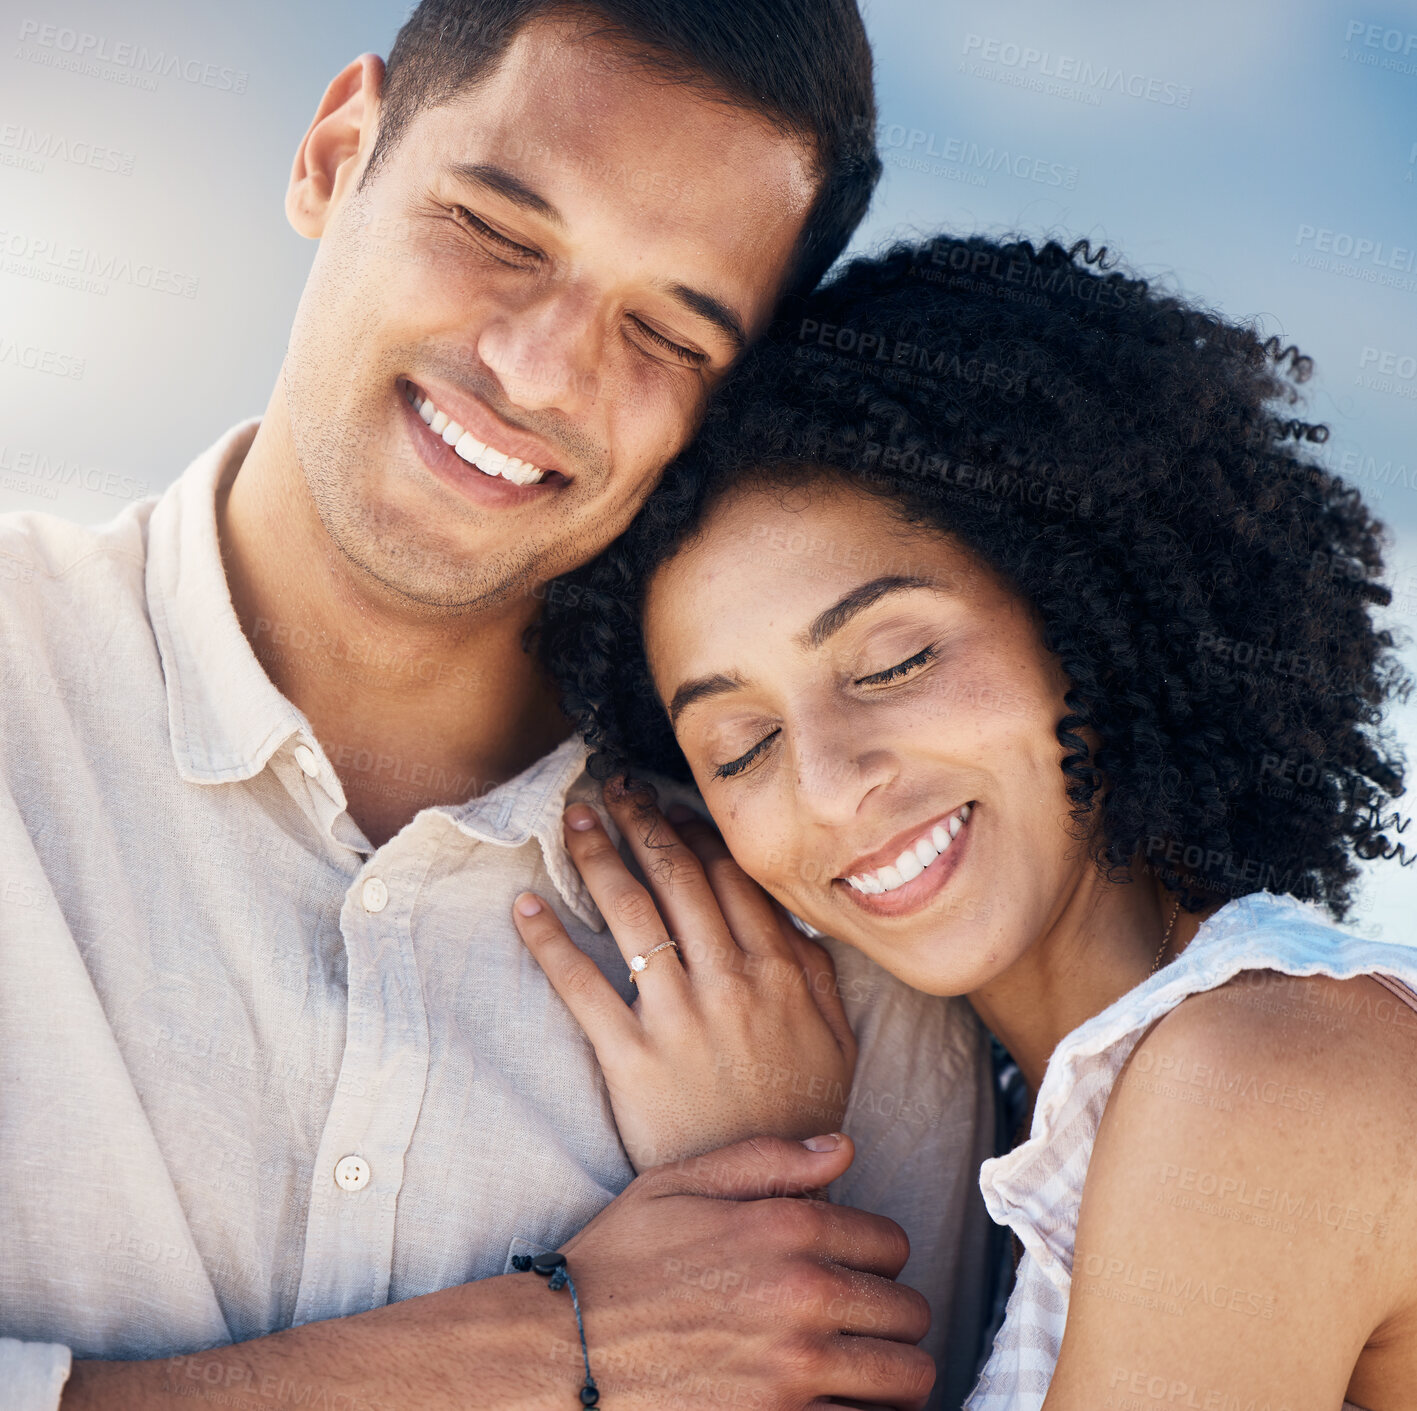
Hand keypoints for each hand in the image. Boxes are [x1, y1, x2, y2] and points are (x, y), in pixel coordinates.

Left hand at [512, 783, 856, 1170]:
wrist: (769, 1197)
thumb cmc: (799, 1113)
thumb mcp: (836, 1038)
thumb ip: (817, 971)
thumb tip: (793, 916)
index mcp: (780, 968)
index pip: (728, 876)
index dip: (693, 833)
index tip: (669, 808)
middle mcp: (729, 979)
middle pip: (676, 877)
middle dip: (640, 822)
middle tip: (612, 788)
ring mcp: (678, 1016)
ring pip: (631, 913)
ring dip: (596, 857)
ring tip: (573, 820)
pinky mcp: (631, 1057)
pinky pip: (582, 986)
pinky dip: (550, 942)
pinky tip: (526, 907)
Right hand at [560, 1133, 935, 1409]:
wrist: (561, 1352)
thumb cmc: (617, 1263)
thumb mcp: (680, 1183)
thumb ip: (768, 1159)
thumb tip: (842, 1148)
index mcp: (787, 1228)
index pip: (892, 1245)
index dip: (875, 1256)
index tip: (850, 1270)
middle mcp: (804, 1297)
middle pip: (911, 1316)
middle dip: (890, 1318)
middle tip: (857, 1324)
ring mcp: (796, 1373)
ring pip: (907, 1382)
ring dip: (890, 1377)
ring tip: (859, 1372)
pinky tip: (833, 1403)